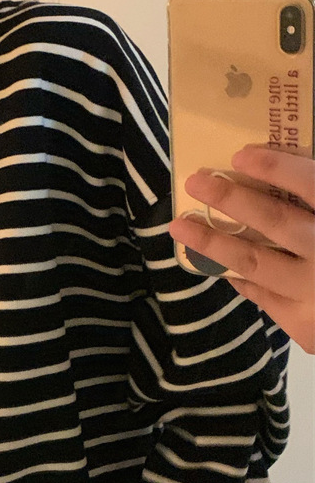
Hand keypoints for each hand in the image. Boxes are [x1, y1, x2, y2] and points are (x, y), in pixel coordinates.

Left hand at [168, 145, 314, 353]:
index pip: (312, 185)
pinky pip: (262, 297)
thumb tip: (291, 171)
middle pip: (275, 221)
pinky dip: (239, 279)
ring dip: (212, 242)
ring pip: (254, 262)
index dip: (276, 168)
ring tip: (181, 225)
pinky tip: (221, 266)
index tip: (241, 154)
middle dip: (231, 198)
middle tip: (196, 180)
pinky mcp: (305, 328)